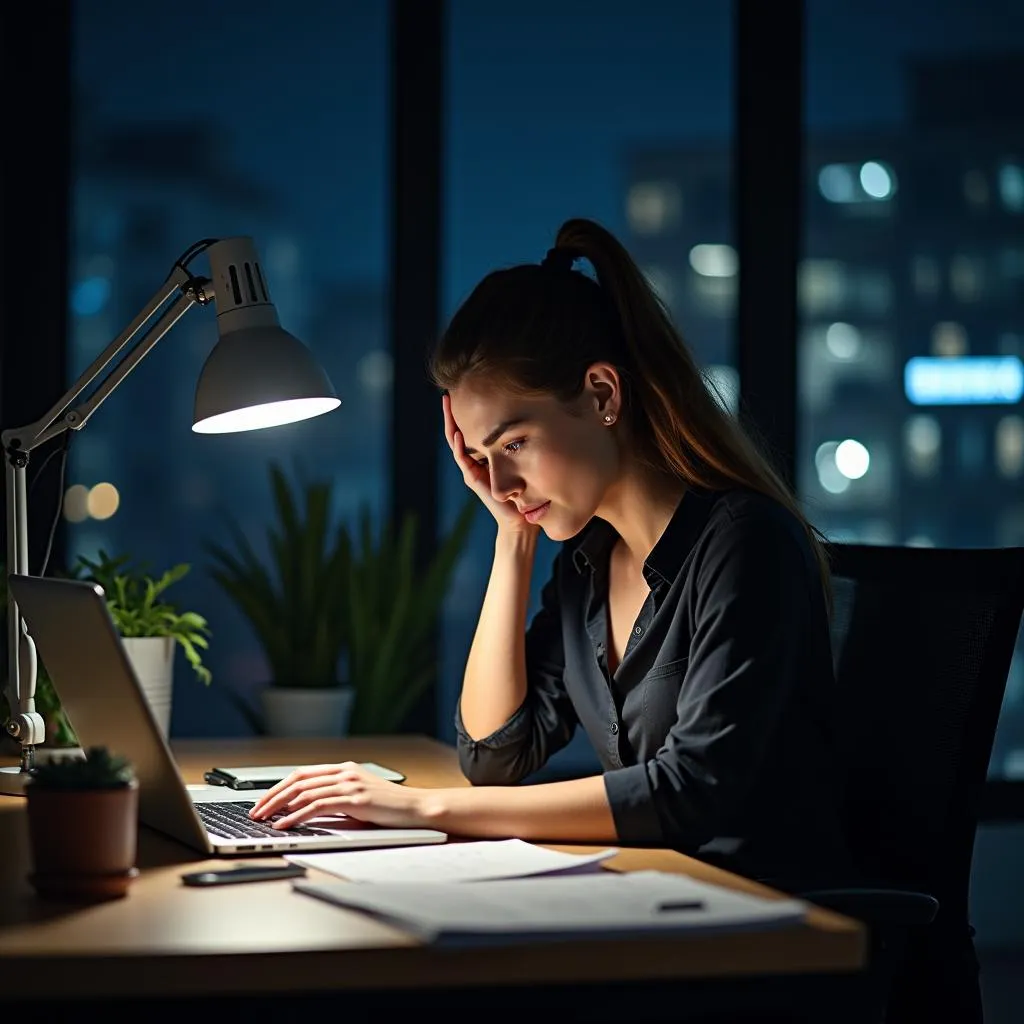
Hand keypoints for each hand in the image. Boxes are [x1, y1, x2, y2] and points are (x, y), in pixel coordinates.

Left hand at [248, 762, 428, 829]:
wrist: (417, 809)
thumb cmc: (389, 808)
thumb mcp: (357, 800)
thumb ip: (334, 800)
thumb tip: (302, 812)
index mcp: (344, 768)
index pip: (302, 773)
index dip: (278, 786)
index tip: (263, 801)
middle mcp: (345, 771)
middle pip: (298, 780)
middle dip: (272, 796)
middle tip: (255, 812)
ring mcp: (350, 783)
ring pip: (304, 792)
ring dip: (279, 807)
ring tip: (264, 819)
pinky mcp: (355, 798)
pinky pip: (317, 806)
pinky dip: (296, 815)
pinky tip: (285, 824)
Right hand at [442, 393, 535, 532]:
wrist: (521, 519)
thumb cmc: (526, 491)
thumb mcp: (523, 461)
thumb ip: (522, 446)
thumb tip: (535, 421)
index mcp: (484, 456)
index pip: (471, 429)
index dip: (466, 413)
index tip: (465, 392)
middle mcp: (475, 461)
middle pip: (458, 432)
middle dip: (452, 413)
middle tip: (448, 393)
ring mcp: (472, 470)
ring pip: (456, 443)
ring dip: (451, 424)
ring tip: (447, 407)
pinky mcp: (473, 480)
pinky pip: (464, 460)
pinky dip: (460, 447)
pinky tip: (459, 434)